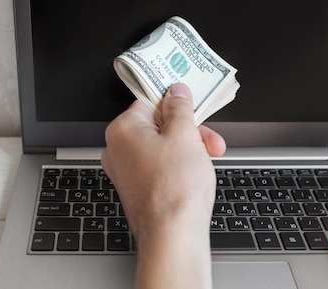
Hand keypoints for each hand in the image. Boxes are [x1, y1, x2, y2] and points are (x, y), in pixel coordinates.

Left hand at [101, 83, 225, 288]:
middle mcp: (118, 150)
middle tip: (209, 139)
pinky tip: (197, 174)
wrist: (174, 235)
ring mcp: (127, 172)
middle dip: (189, 132)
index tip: (193, 109)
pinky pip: (160, 167)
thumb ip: (180, 108)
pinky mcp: (138, 190)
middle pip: (158, 126)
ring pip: (162, 147)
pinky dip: (180, 167)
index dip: (177, 106)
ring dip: (189, 149)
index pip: (150, 102)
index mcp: (122, 130)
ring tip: (209, 158)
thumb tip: (176, 92)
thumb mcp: (185, 135)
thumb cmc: (175, 189)